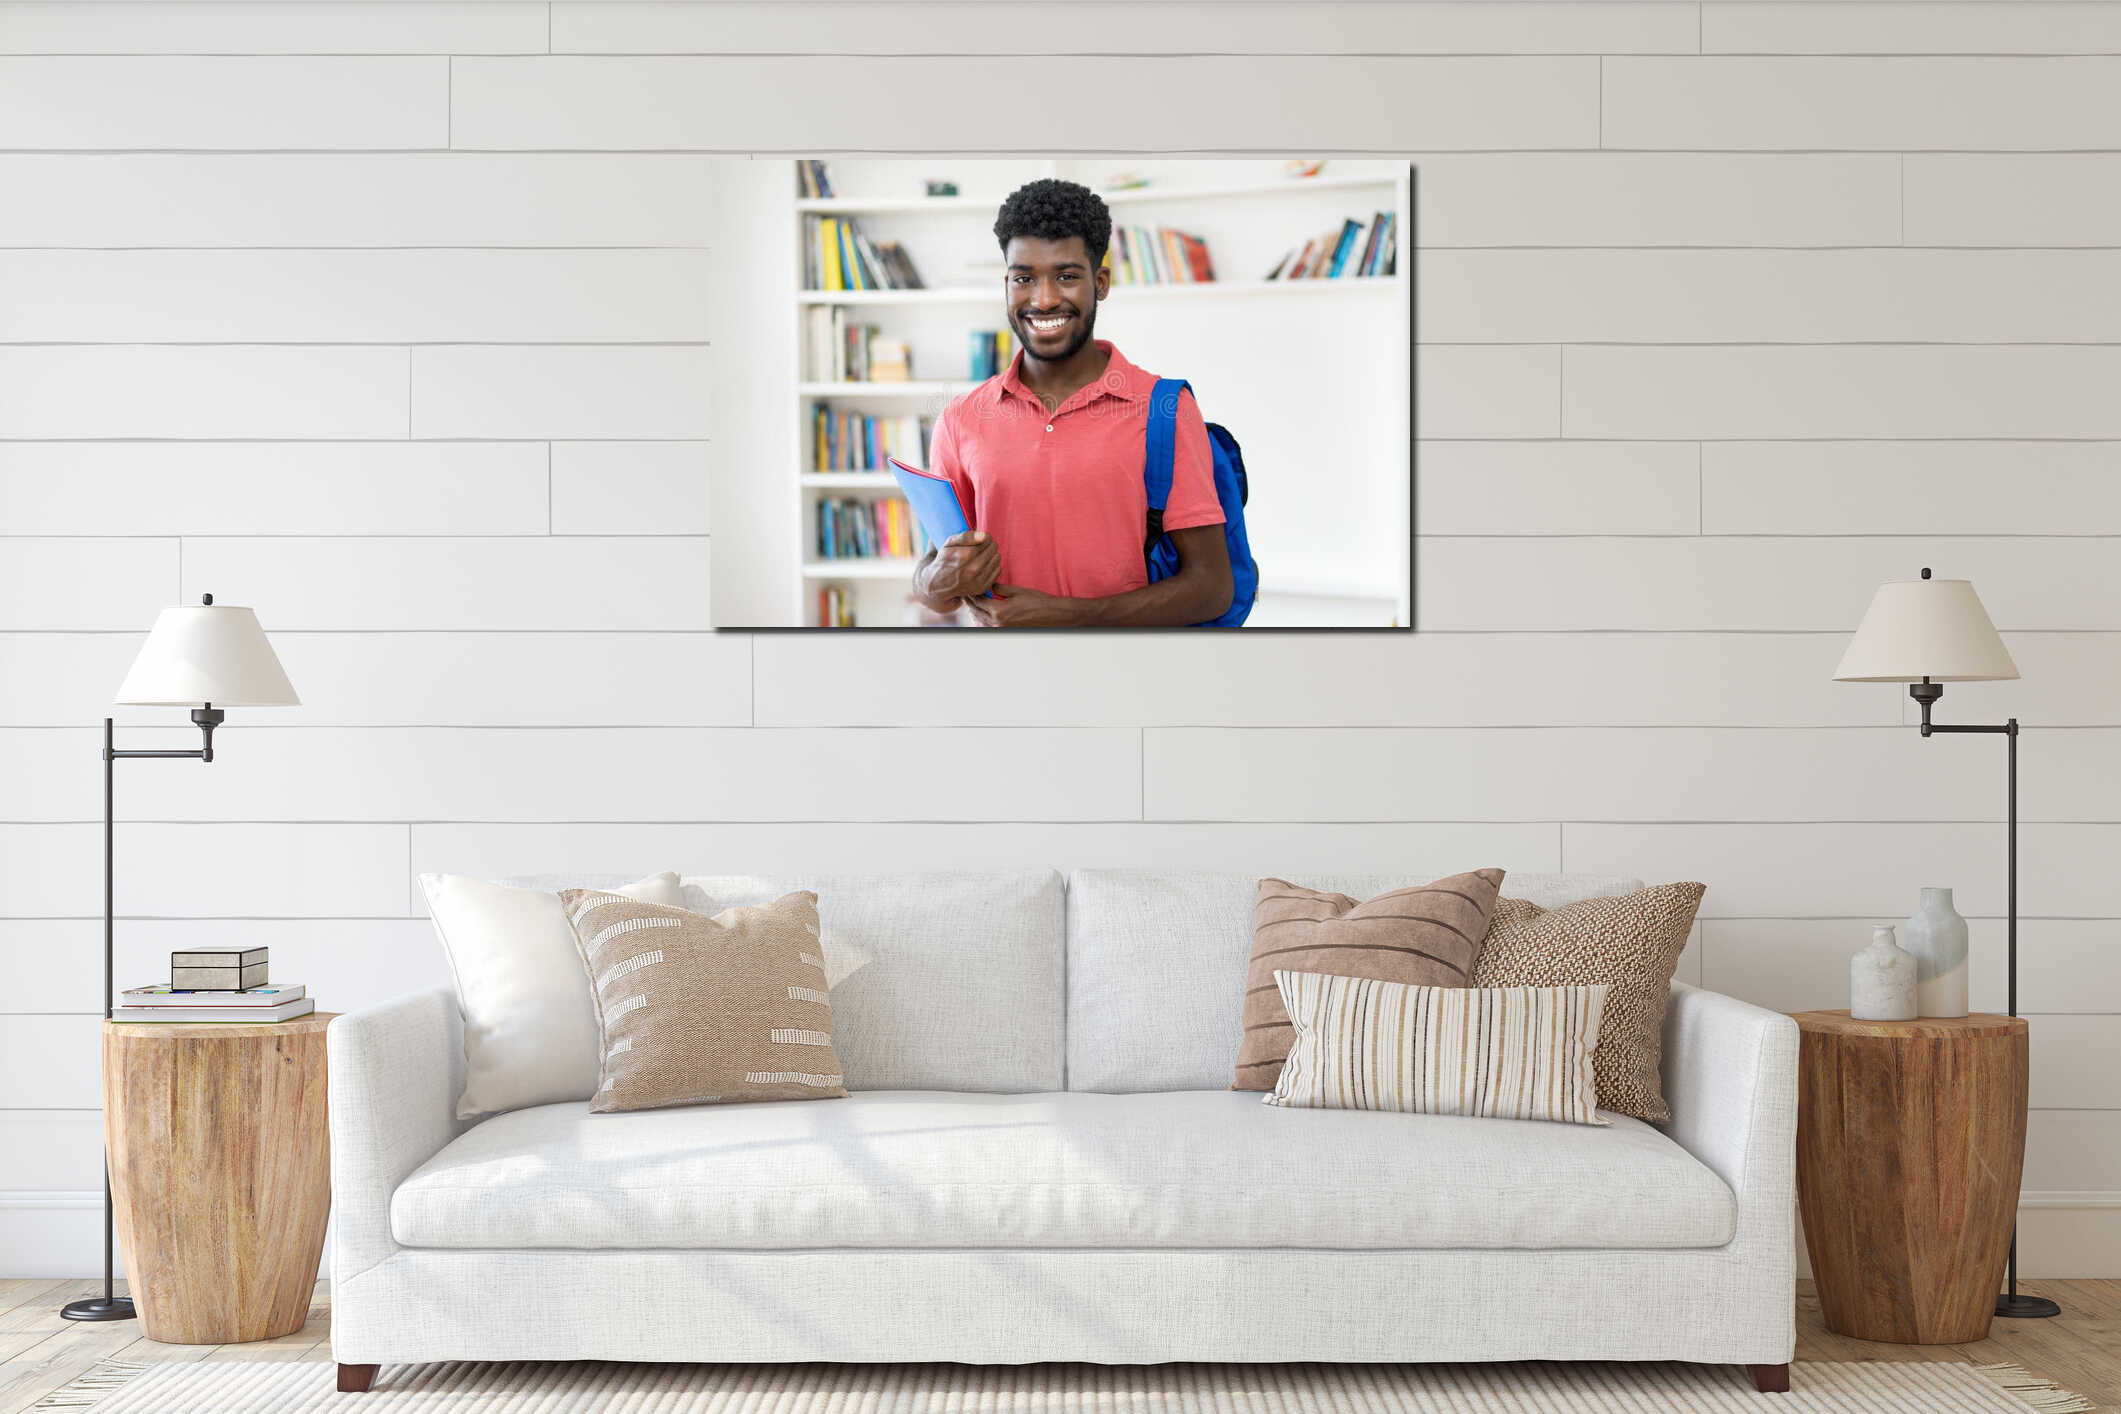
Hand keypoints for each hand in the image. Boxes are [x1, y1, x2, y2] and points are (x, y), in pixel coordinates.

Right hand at [917, 530, 998, 605]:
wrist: (938, 584)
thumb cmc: (944, 560)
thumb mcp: (948, 544)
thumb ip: (966, 536)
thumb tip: (984, 536)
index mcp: (965, 555)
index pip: (987, 540)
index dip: (986, 537)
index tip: (982, 539)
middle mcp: (973, 569)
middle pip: (993, 549)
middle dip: (989, 545)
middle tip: (982, 547)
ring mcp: (978, 580)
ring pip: (997, 559)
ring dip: (992, 555)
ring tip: (982, 556)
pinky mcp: (982, 587)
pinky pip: (998, 571)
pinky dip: (993, 566)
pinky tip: (984, 566)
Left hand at [962, 583, 1078, 626]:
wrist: (1051, 615)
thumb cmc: (1037, 601)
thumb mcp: (1017, 591)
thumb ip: (1000, 588)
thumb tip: (989, 585)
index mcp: (999, 611)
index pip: (978, 601)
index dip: (971, 593)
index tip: (968, 586)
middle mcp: (997, 622)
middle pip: (976, 612)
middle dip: (970, 602)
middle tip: (965, 593)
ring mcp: (1001, 629)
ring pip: (981, 621)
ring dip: (975, 611)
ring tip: (972, 602)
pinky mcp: (1006, 631)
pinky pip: (989, 626)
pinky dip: (983, 619)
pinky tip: (982, 613)